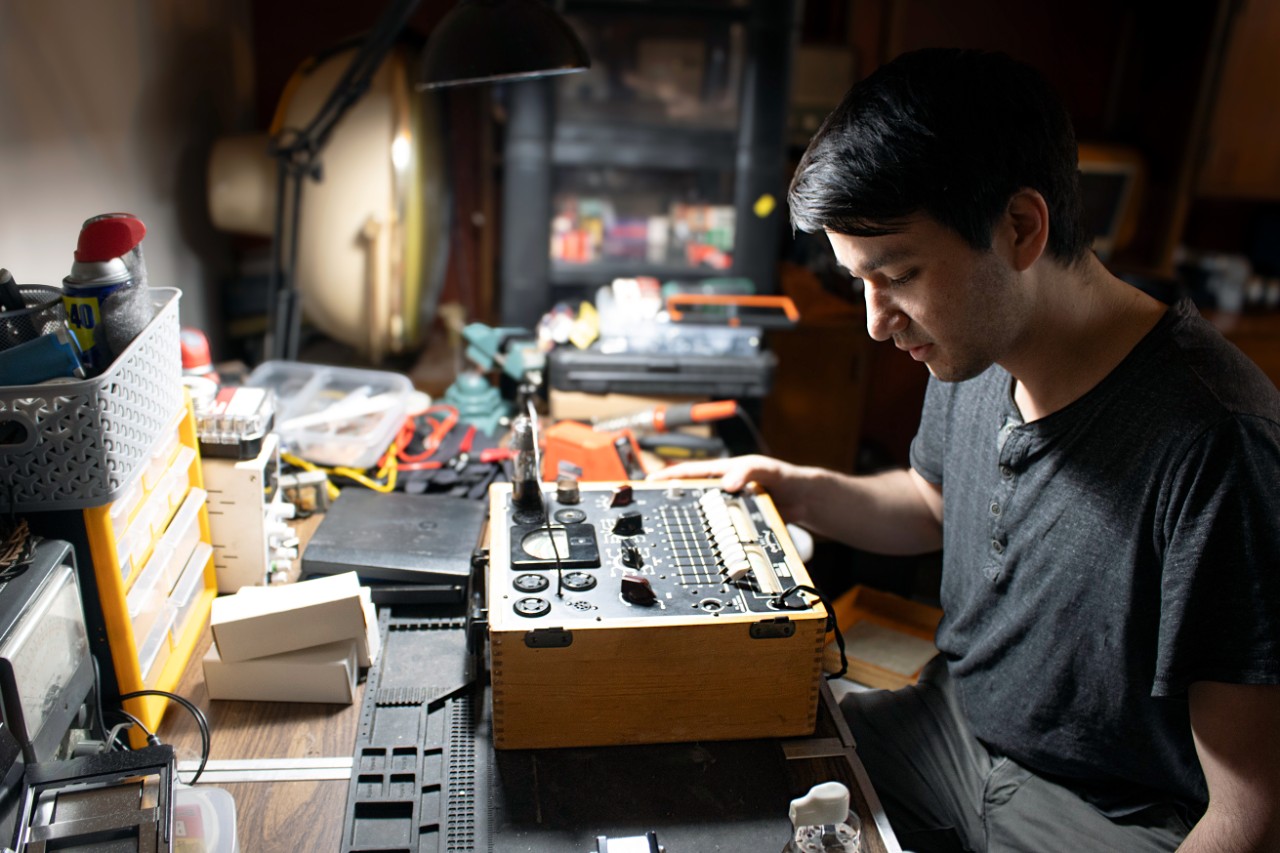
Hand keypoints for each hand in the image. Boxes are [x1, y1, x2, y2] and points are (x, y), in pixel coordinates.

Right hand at [647, 455, 813, 523]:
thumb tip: (728, 483)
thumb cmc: (784, 477)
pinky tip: (698, 546)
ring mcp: (728, 508)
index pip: (690, 473)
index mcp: (723, 472)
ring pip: (703, 516)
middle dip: (670, 501)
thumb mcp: (766, 469)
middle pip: (691, 496)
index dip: (669, 478)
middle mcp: (722, 490)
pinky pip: (719, 531)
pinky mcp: (737, 524)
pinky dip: (708, 537)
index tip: (650, 483)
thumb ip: (747, 472)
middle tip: (650, 510)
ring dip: (687, 522)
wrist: (804, 500)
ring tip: (667, 531)